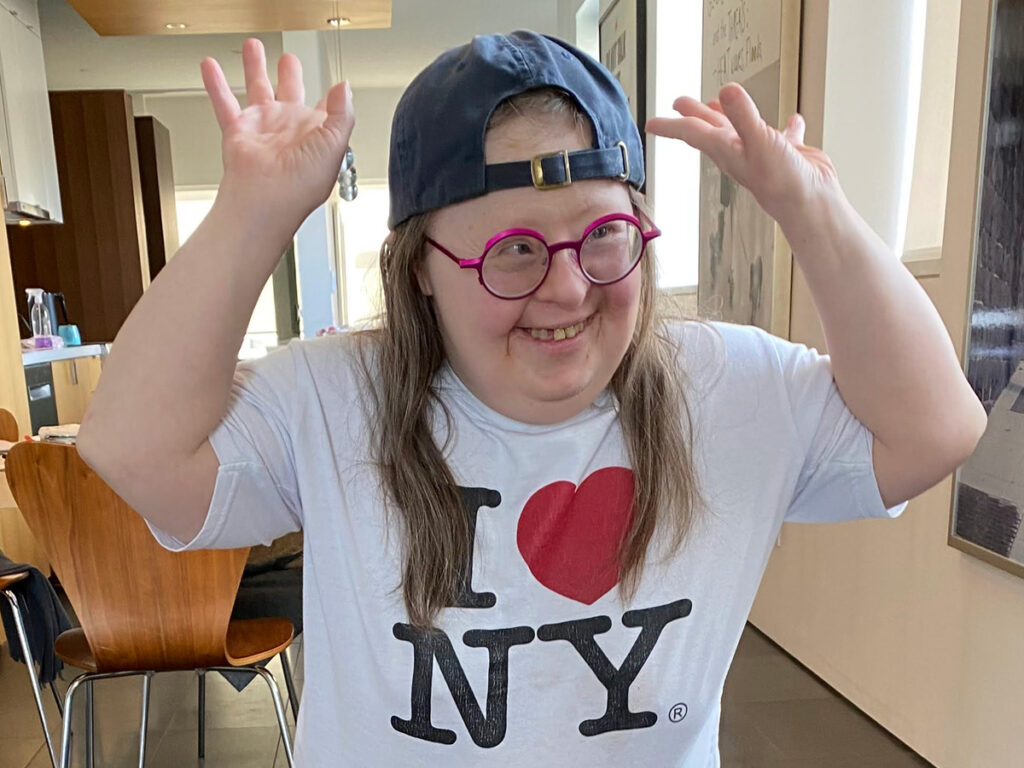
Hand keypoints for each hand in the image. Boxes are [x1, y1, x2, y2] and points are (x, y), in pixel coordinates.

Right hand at [201, 38, 354, 222]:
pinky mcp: (238, 130)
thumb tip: (345, 87)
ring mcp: (262, 129)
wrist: (265, 200)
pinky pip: (225, 101)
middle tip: (288, 58)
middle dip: (289, 73)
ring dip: (254, 66)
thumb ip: (342, 113)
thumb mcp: (335, 145)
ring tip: (253, 46)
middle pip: (288, 91)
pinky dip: (216, 83)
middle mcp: (288, 130)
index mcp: (315, 135)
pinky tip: (211, 66)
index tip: (334, 85)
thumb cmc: (301, 185)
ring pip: (257, 88)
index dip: (331, 100)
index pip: (324, 112)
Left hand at [646, 83, 840, 227]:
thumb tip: (727, 90)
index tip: (650, 123)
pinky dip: (788, 128)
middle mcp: (741, 151)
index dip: (671, 125)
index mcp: (727, 149)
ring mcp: (763, 153)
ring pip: (742, 129)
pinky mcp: (788, 154)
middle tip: (679, 101)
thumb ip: (743, 116)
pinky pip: (785, 137)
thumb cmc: (781, 180)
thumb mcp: (760, 141)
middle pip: (710, 128)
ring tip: (720, 101)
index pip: (692, 132)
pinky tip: (793, 120)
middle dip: (694, 114)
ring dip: (731, 115)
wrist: (811, 204)